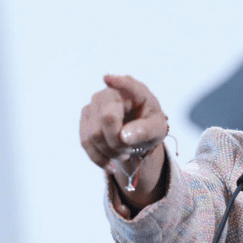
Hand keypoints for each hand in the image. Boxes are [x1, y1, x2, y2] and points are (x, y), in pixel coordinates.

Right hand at [80, 75, 168, 209]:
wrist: (138, 130)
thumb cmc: (149, 124)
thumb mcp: (157, 129)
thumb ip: (145, 131)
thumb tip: (124, 136)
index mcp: (135, 90)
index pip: (125, 84)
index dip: (117, 82)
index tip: (108, 79)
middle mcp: (110, 92)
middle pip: (106, 121)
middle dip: (117, 143)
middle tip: (129, 150)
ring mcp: (94, 103)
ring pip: (93, 135)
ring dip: (108, 152)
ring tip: (122, 154)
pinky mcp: (86, 116)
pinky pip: (85, 141)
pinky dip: (97, 157)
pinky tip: (109, 164)